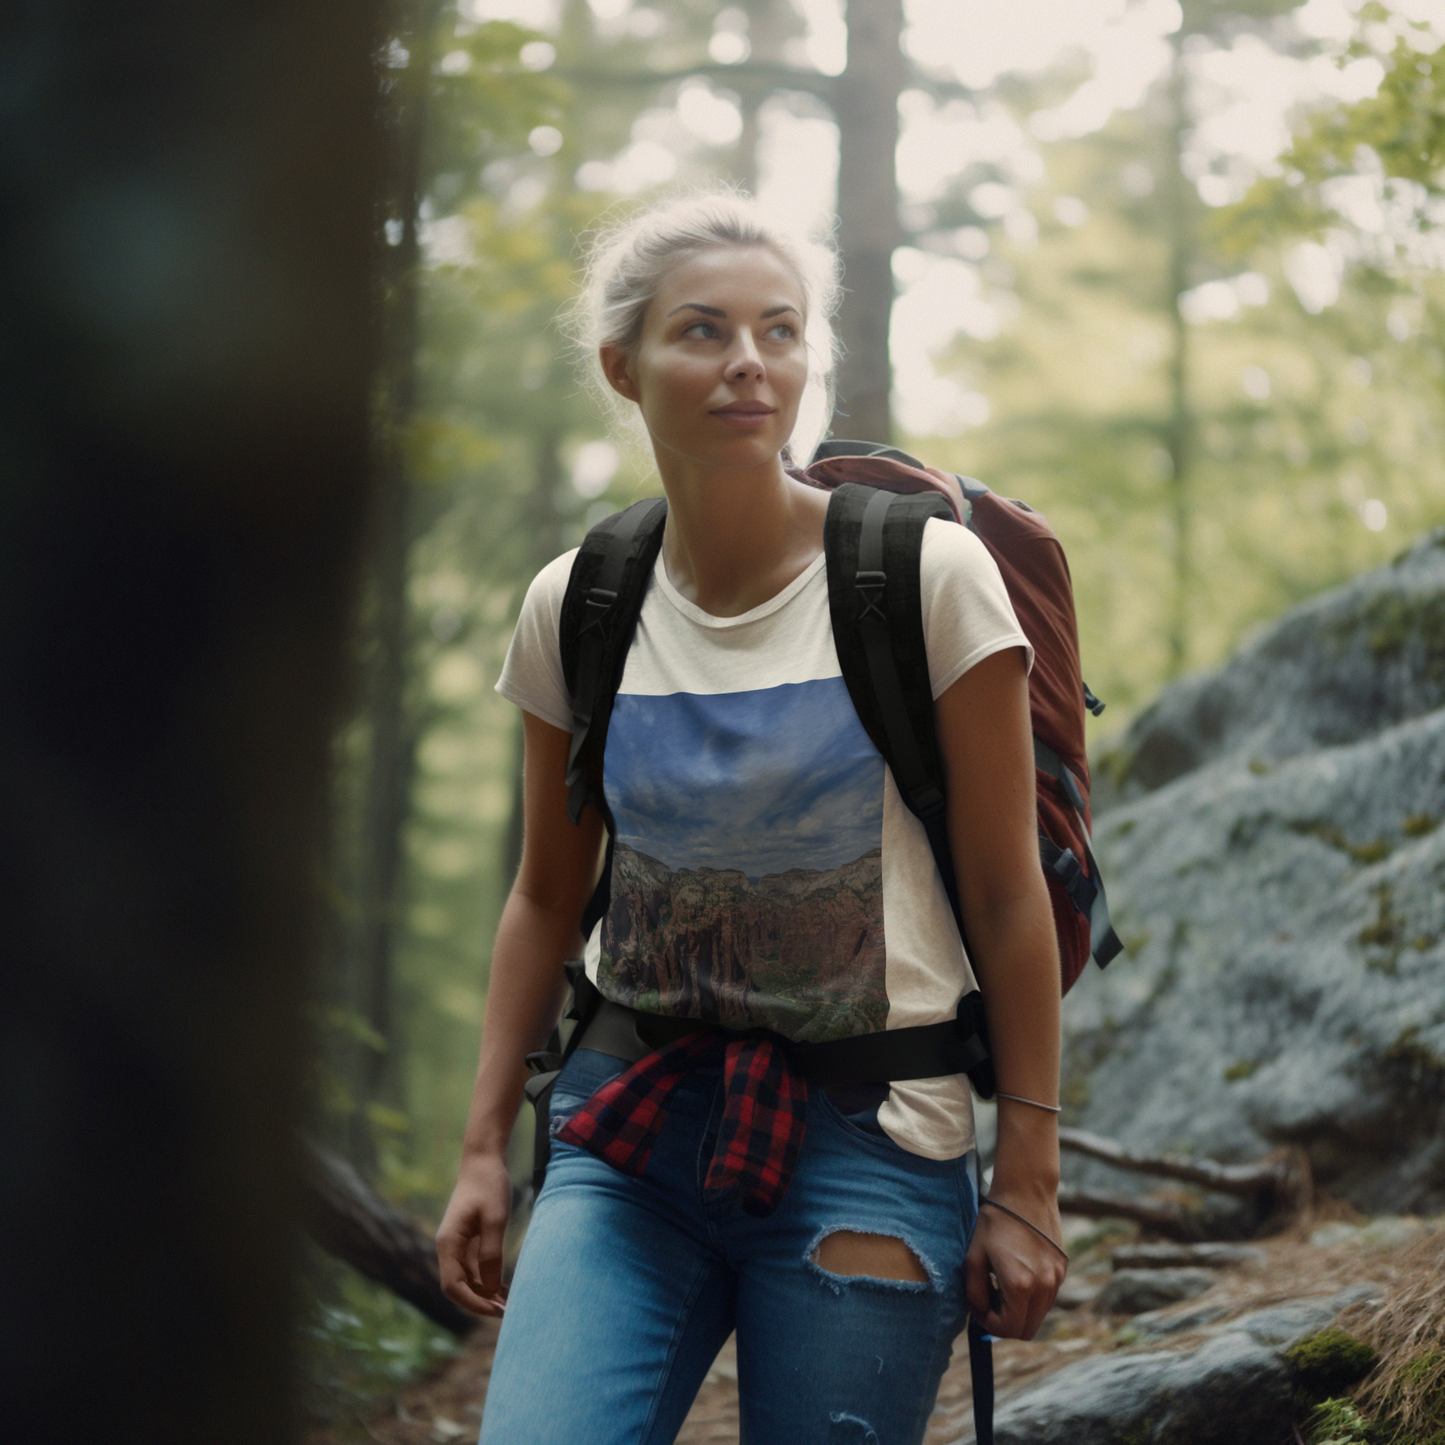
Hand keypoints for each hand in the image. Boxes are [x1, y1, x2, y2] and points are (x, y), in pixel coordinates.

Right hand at [436, 1151, 513, 1316]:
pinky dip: (486, 1280)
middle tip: (507, 1311)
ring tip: (509, 1303)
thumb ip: (491, 1254)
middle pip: (457, 1288)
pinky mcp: (466, 1241)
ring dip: (484, 1294)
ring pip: (466, 1281)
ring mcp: (456, 1245)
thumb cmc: (489, 1186)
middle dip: (479, 1302)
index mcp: (448, 1244)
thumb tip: (489, 1289)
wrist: (483, 1161)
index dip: (473, 1303)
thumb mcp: (495, 1220)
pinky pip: (472, 1269)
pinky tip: (504, 1288)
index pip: (453, 1287)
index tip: (496, 1309)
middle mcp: (447, 1248)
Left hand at [964, 1186, 1066, 1339]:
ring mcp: (1056, 1278)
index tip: (980, 1311)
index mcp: (1020, 1285)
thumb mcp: (974, 1256)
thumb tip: (979, 1313)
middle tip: (990, 1304)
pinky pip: (1047, 1297)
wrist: (1025, 1191)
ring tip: (1002, 1286)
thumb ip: (975, 1292)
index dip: (991, 1326)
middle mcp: (1044, 1286)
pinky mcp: (1062, 1269)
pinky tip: (1018, 1274)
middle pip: (1027, 1330)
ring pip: (1039, 1315)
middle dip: (1006, 1324)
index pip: (1008, 1329)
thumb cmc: (995, 1221)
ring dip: (1021, 1311)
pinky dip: (1032, 1297)